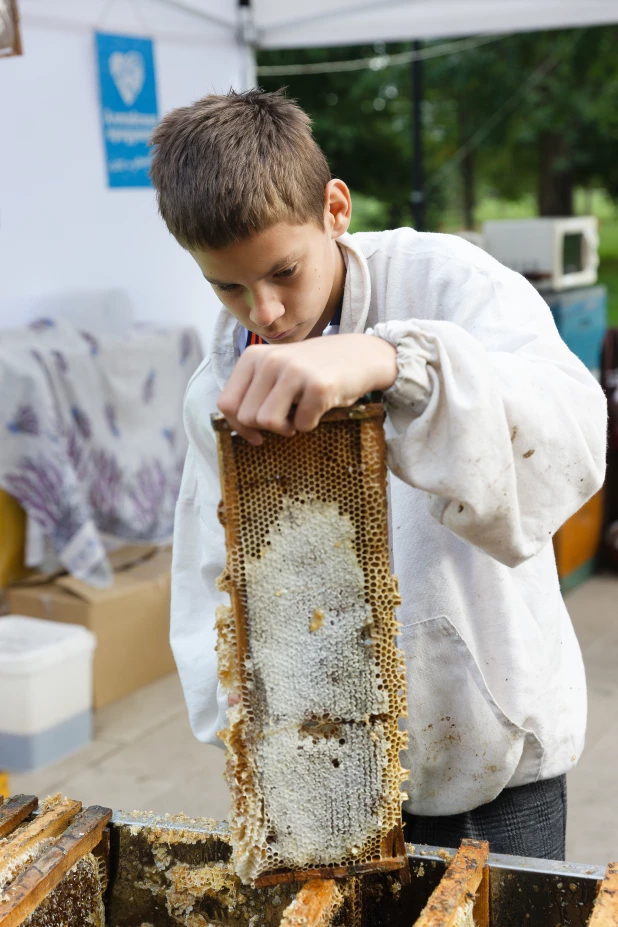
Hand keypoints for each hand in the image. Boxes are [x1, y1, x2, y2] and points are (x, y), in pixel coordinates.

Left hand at [218, 333, 397, 444]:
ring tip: (300, 416)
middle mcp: (270, 360)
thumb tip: (238, 427)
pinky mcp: (318, 386)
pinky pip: (301, 425)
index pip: (226, 403)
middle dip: (266, 428)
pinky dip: (311, 425)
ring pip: (267, 422)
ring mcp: (294, 371)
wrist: (362, 355)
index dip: (238, 427)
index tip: (256, 434)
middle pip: (247, 417)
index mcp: (254, 357)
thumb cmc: (315, 369)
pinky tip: (320, 408)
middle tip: (287, 420)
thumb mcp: (277, 370)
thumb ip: (254, 390)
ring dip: (286, 428)